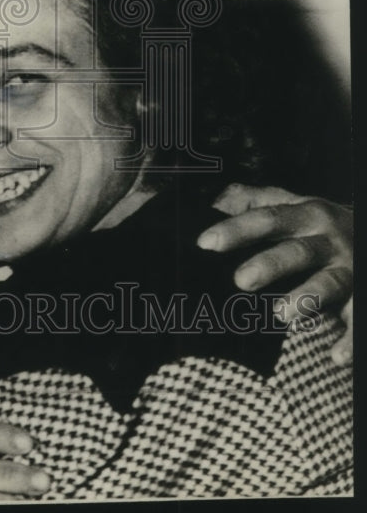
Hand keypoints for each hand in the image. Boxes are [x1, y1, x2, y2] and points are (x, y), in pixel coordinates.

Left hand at [197, 183, 352, 364]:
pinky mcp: (363, 298)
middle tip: (241, 280)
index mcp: (306, 215)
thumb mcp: (294, 204)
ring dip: (307, 299)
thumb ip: (256, 201)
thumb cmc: (321, 224)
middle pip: (298, 252)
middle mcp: (328, 241)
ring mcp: (348, 270)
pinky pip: (358, 320)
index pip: (267, 219)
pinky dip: (350, 339)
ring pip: (329, 284)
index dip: (237, 229)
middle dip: (270, 265)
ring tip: (282, 314)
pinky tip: (336, 357)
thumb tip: (216, 200)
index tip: (205, 242)